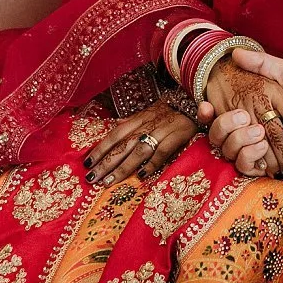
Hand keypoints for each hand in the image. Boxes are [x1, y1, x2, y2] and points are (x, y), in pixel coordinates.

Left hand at [84, 98, 202, 185]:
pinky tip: (141, 175)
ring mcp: (162, 130)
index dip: (100, 148)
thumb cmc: (170, 110)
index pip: (115, 134)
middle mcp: (147, 124)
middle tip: (92, 178)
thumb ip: (131, 122)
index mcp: (138, 118)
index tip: (87, 163)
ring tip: (109, 181)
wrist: (195, 101)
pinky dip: (152, 163)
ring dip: (123, 167)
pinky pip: (162, 151)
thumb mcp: (148, 112)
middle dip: (105, 162)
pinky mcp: (177, 136)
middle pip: (123, 145)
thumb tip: (113, 127)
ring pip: (138, 150)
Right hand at [205, 56, 282, 175]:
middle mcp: (248, 129)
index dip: (205, 113)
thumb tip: (236, 53)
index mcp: (250, 108)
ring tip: (261, 132)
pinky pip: (243, 166)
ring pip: (227, 150)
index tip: (206, 105)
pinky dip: (251, 156)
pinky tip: (263, 147)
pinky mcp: (265, 165)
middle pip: (217, 133)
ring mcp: (255, 148)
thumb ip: (264, 64)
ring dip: (240, 140)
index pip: (217, 112)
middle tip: (244, 117)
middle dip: (225, 126)